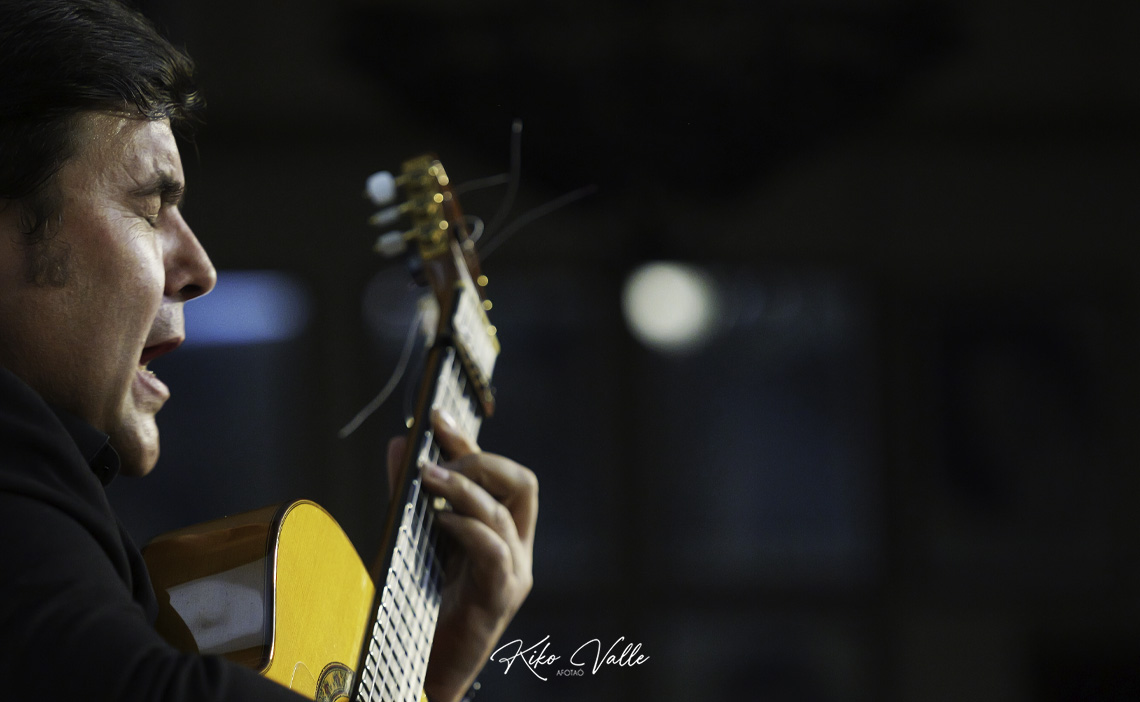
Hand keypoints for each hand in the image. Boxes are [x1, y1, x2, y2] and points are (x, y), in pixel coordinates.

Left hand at [386, 409, 537, 701]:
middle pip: (522, 483)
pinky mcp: (499, 596)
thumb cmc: (418, 608)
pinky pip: (494, 549)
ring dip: (466, 487)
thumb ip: (407, 495)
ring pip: (505, 511)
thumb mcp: (413, 540)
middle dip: (481, 458)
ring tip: (428, 476)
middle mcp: (514, 548)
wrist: (421, 672)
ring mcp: (513, 572)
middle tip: (439, 457)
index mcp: (499, 533)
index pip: (499, 473)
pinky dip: (468, 526)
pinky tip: (440, 521)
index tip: (436, 415)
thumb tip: (402, 441)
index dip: (470, 440)